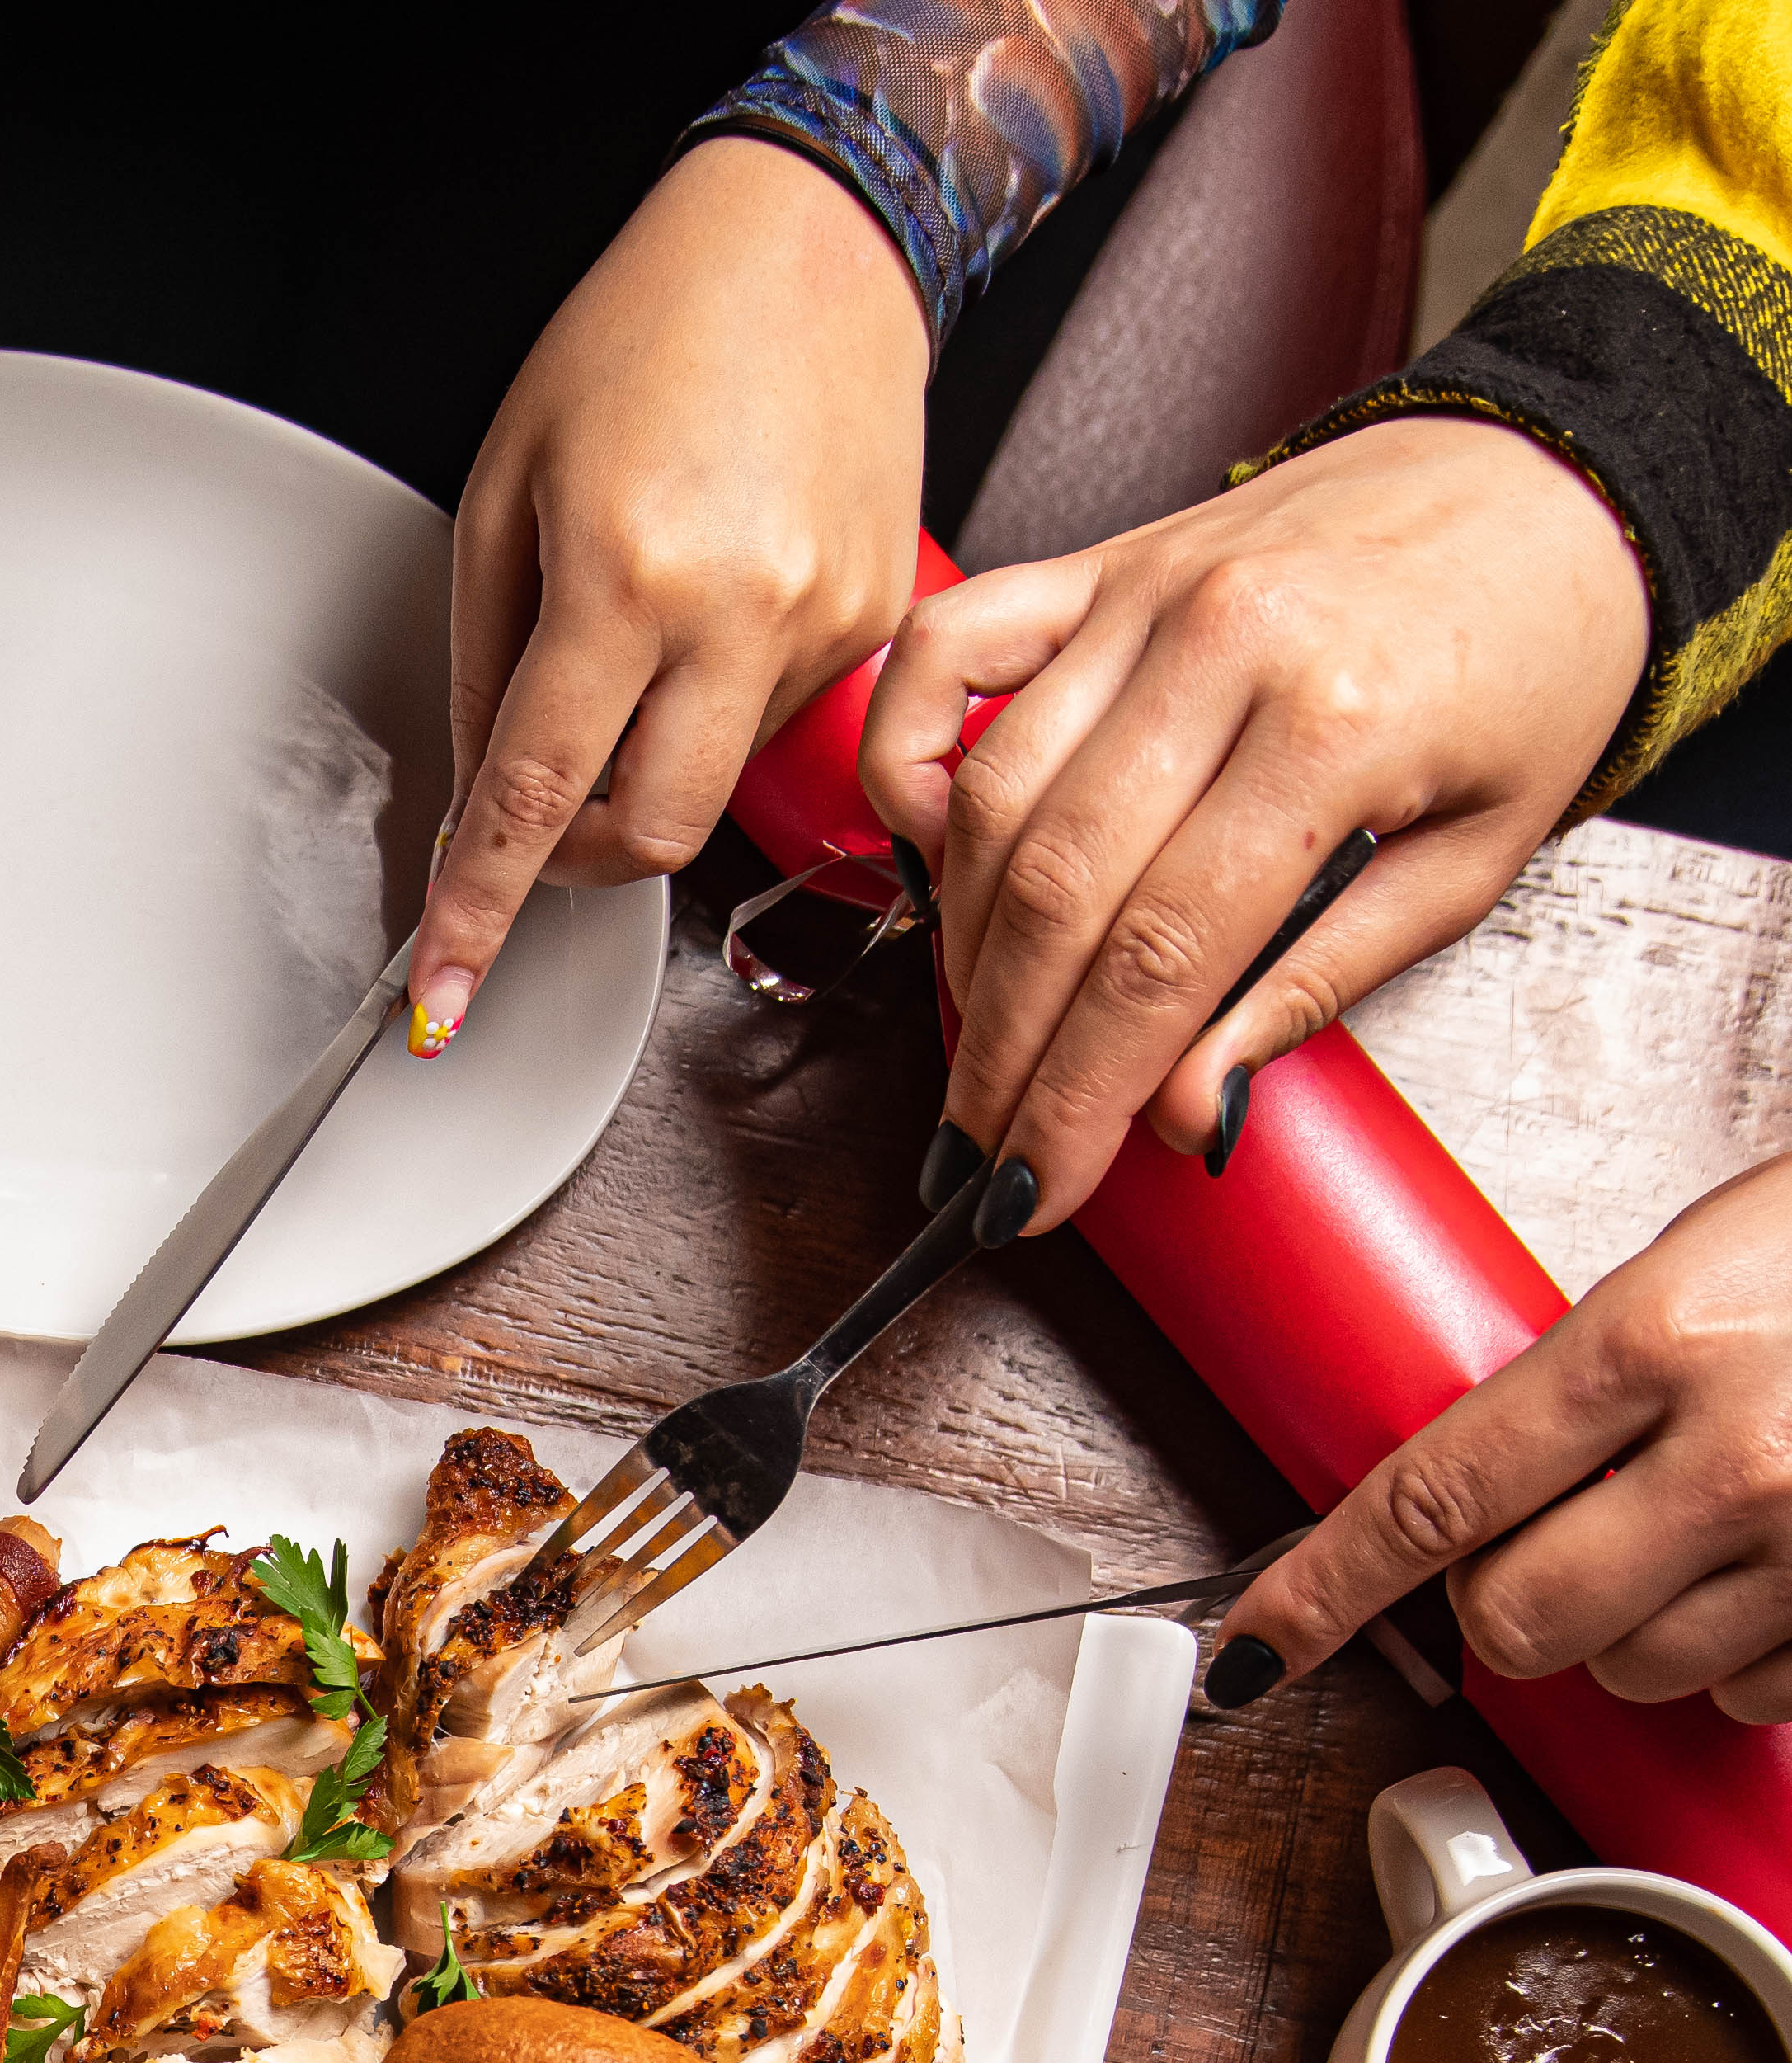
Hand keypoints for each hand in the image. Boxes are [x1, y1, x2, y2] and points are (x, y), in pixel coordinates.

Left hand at [408, 136, 929, 1053]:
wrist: (814, 239)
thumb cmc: (647, 336)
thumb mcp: (504, 493)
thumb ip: (487, 666)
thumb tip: (478, 802)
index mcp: (626, 575)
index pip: (535, 802)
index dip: (478, 914)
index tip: (444, 997)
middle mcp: (740, 610)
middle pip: (649, 838)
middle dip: (579, 856)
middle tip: (540, 811)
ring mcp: (827, 620)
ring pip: (715, 788)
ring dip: (653, 765)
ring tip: (637, 649)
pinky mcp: (882, 617)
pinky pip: (776, 720)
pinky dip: (721, 702)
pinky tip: (715, 603)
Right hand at [863, 418, 1649, 1223]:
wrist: (1550, 485)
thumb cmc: (1528, 662)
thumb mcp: (1472, 859)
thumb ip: (1315, 982)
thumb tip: (1186, 1108)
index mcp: (1337, 720)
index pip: (1158, 955)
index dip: (1080, 1093)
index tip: (1039, 1184)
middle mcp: (1223, 642)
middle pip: (1056, 894)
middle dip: (1005, 1051)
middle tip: (984, 1146)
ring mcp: (1145, 593)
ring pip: (989, 801)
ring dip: (961, 945)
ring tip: (981, 1033)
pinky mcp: (1100, 565)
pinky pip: (943, 651)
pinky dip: (905, 755)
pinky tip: (932, 841)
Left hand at [1218, 1153, 1791, 1718]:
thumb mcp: (1701, 1266)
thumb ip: (1580, 1386)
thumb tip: (1455, 1504)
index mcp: (1656, 1344)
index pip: (1430, 1500)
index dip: (1323, 1588)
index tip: (1258, 1642)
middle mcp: (1739, 1458)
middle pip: (1517, 1624)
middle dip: (1514, 1598)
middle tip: (1572, 1525)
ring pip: (1631, 1669)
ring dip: (1640, 1620)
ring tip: (1714, 1514)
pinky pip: (1748, 1692)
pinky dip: (1746, 1647)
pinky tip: (1785, 1557)